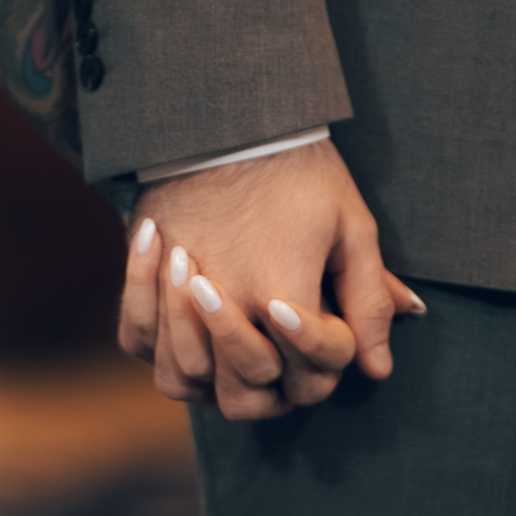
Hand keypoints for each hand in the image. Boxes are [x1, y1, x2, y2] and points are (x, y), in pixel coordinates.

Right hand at [118, 140, 420, 419]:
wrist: (227, 119)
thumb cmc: (300, 171)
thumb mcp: (352, 226)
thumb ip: (368, 298)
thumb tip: (378, 367)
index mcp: (285, 292)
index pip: (311, 375)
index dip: (324, 358)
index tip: (318, 320)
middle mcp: (227, 304)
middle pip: (244, 396)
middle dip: (268, 384)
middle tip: (273, 347)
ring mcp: (177, 294)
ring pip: (183, 380)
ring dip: (211, 373)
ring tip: (231, 339)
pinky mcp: (146, 275)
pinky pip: (137, 339)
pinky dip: (158, 344)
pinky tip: (183, 320)